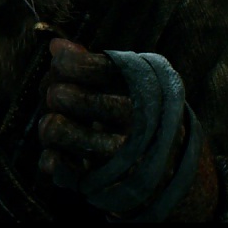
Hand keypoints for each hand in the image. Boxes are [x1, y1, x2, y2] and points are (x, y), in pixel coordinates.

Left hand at [37, 39, 216, 220]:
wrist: (178, 175)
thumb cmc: (146, 118)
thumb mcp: (131, 85)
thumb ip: (92, 63)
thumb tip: (56, 45)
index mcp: (142, 87)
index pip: (82, 66)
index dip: (64, 64)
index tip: (65, 66)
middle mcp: (134, 119)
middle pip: (62, 96)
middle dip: (54, 95)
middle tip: (64, 100)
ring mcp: (120, 154)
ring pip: (54, 129)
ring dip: (49, 127)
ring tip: (60, 127)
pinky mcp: (104, 183)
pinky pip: (54, 166)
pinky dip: (52, 160)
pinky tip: (64, 156)